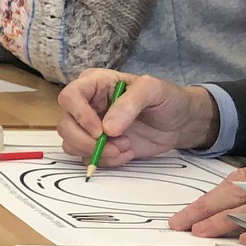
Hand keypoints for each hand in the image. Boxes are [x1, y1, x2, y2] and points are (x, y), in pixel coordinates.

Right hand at [57, 72, 219, 167]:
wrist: (180, 122)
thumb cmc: (167, 99)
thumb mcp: (153, 90)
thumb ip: (130, 103)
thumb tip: (107, 128)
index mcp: (94, 84)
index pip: (69, 97)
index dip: (80, 115)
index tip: (101, 131)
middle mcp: (86, 105)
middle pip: (65, 125)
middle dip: (87, 141)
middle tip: (114, 147)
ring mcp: (90, 127)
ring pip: (71, 144)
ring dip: (96, 153)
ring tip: (125, 149)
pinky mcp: (97, 146)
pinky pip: (86, 158)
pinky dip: (106, 161)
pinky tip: (127, 154)